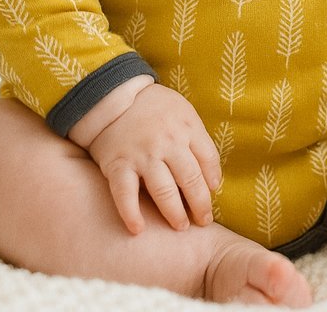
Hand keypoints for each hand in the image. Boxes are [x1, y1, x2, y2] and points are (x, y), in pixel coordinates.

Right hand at [85, 82, 221, 234]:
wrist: (114, 96)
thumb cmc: (154, 107)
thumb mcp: (183, 112)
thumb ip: (196, 140)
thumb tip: (211, 178)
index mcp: (187, 127)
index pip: (208, 159)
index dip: (212, 181)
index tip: (212, 194)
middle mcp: (167, 142)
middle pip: (190, 180)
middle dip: (200, 205)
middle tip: (203, 221)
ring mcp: (142, 155)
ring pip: (164, 192)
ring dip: (175, 214)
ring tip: (181, 227)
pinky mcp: (118, 165)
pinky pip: (125, 195)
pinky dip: (131, 214)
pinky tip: (139, 230)